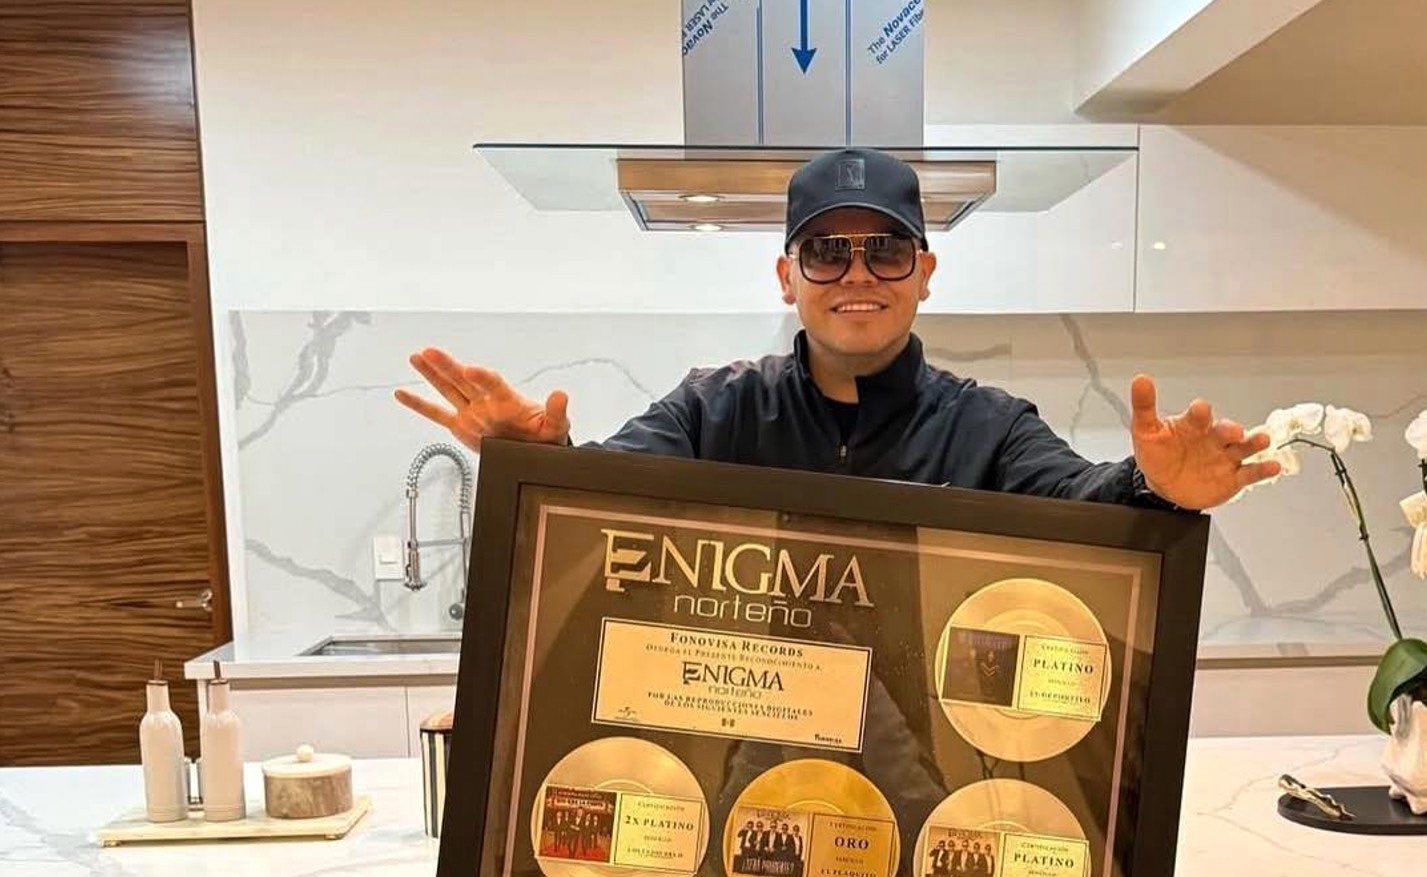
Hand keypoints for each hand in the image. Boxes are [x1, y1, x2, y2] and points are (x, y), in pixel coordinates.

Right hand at [394, 348, 569, 450]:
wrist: (535, 450)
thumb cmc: (545, 435)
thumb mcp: (556, 426)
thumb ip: (556, 411)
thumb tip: (561, 394)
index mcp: (507, 400)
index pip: (492, 384)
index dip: (482, 376)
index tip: (470, 369)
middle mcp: (485, 402)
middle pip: (463, 380)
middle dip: (447, 366)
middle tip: (431, 351)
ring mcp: (471, 412)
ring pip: (447, 389)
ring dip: (432, 374)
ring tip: (416, 357)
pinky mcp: (461, 426)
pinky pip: (436, 414)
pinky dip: (419, 405)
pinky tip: (402, 394)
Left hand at [1130, 374, 1280, 509]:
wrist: (1164, 485)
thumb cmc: (1159, 453)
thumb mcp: (1146, 431)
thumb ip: (1144, 407)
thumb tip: (1140, 380)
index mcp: (1194, 425)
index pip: (1199, 415)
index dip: (1200, 412)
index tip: (1201, 409)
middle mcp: (1213, 438)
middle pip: (1226, 430)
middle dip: (1230, 430)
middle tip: (1233, 431)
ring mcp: (1225, 457)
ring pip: (1244, 447)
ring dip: (1254, 443)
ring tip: (1262, 440)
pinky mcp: (1233, 477)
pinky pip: (1251, 473)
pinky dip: (1263, 469)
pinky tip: (1272, 466)